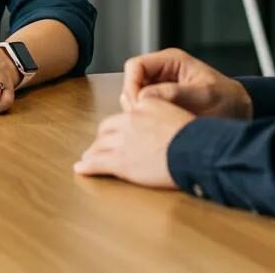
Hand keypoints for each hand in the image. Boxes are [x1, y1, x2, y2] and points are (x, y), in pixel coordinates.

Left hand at [73, 97, 194, 186]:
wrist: (193, 149)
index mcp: (145, 106)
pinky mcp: (120, 161)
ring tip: (87, 158)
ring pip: (100, 145)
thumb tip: (161, 120)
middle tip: (99, 145)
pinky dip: (87, 166)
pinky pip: (97, 163)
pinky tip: (80, 169)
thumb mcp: (178, 113)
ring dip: (93, 152)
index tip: (118, 129)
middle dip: (102, 137)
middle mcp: (131, 120)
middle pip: (108, 127)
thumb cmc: (194, 136)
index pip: (126, 113)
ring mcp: (123, 140)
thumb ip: (164, 112)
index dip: (120, 124)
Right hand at [121, 48, 252, 119]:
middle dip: (133, 100)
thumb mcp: (204, 96)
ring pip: (135, 95)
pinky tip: (157, 127)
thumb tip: (146, 97)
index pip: (136, 66)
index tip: (136, 106)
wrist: (239, 111)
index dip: (131, 85)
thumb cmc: (227, 100)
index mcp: (171, 60)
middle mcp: (163, 71)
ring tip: (153, 124)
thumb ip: (176, 93)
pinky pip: (144, 108)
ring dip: (138, 111)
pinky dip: (145, 117)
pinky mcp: (162, 101)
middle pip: (131, 81)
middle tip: (142, 119)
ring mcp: (161, 86)